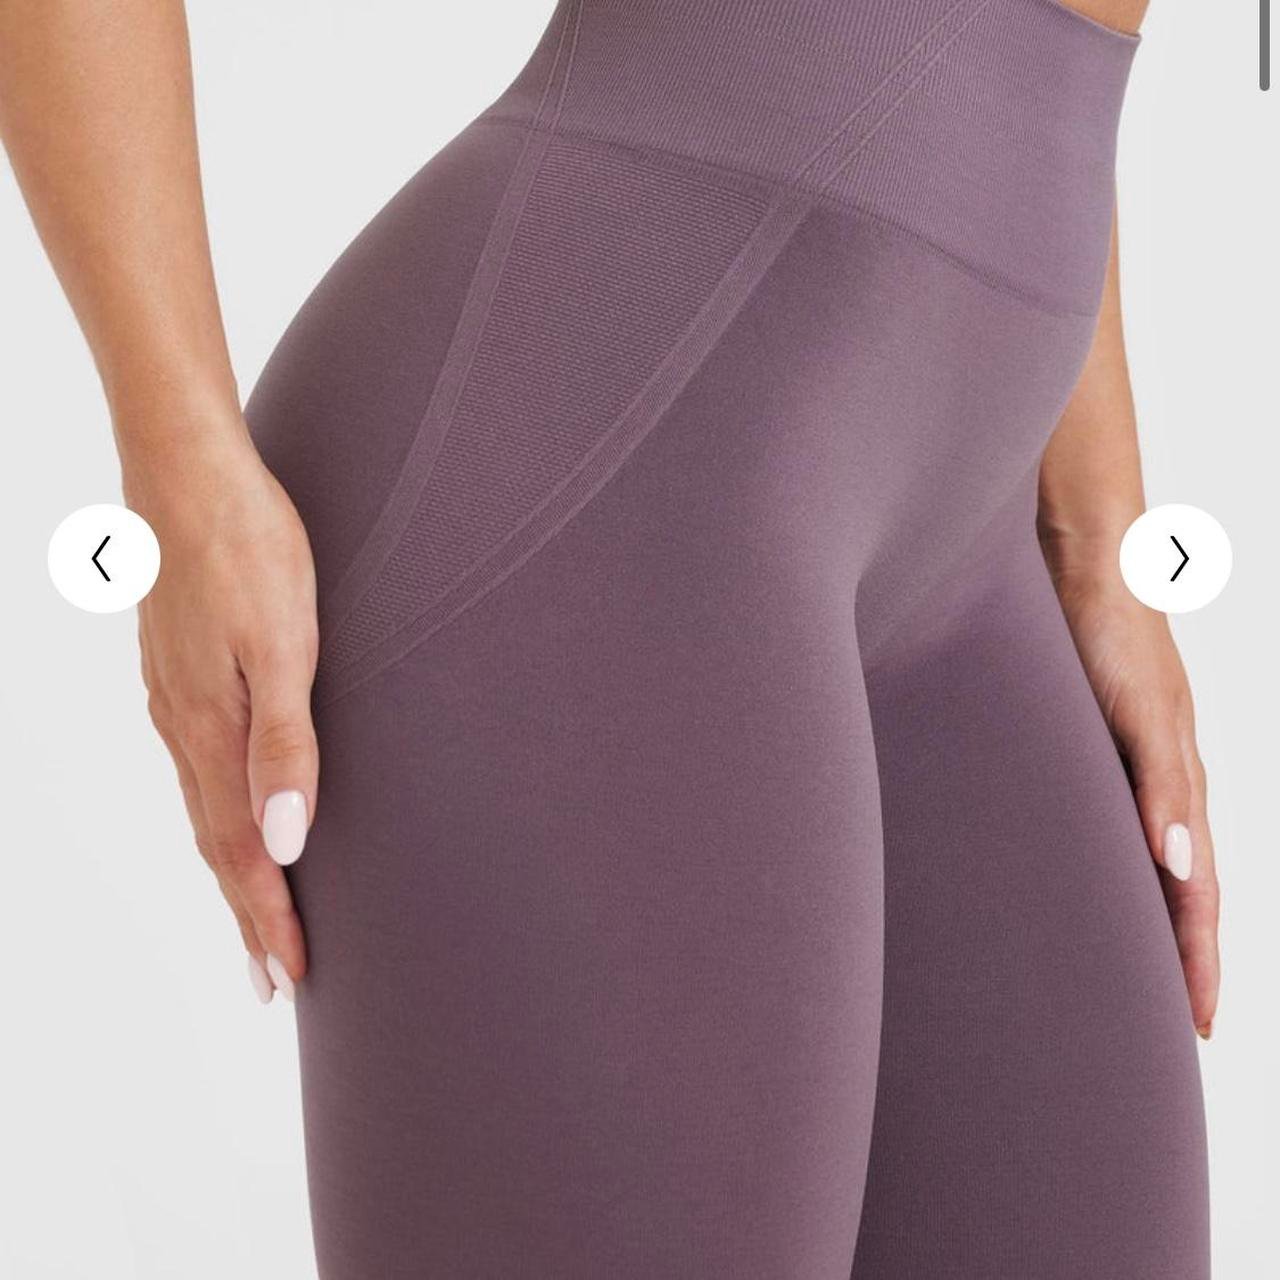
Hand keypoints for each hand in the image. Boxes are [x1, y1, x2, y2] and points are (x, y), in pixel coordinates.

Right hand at [126, 419, 317, 1004]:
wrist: (186, 469)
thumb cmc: (247, 548)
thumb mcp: (286, 644)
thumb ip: (287, 743)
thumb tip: (284, 840)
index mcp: (213, 729)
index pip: (240, 851)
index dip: (266, 917)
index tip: (289, 978)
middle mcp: (185, 726)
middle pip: (216, 842)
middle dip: (247, 913)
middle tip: (273, 975)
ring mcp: (175, 698)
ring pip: (203, 808)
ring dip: (231, 869)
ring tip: (254, 911)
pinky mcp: (179, 670)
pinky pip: (198, 768)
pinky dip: (216, 814)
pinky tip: (229, 811)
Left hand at [1048, 560, 1219, 1039]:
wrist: (1077, 563)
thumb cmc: (1115, 630)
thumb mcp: (1143, 714)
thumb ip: (1159, 788)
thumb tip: (1179, 870)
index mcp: (1179, 785)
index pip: (1197, 895)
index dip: (1198, 960)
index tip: (1197, 1025)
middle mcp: (1154, 784)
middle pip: (1174, 891)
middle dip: (1174, 958)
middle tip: (1159, 1023)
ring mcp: (1119, 766)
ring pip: (1138, 864)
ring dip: (1138, 920)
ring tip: (1120, 972)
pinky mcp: (1078, 745)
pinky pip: (1097, 826)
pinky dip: (1098, 869)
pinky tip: (1073, 885)